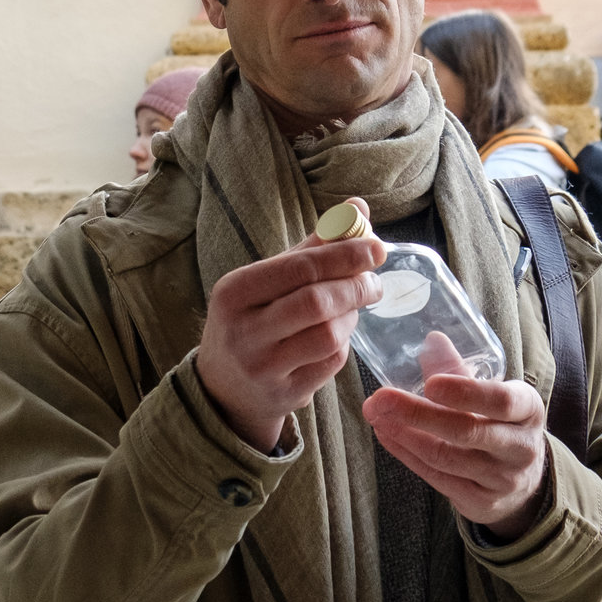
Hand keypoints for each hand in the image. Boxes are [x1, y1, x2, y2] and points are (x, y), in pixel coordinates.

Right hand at [196, 205, 385, 451]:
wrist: (225, 387)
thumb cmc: (253, 319)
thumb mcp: (266, 281)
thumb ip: (311, 246)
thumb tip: (357, 207)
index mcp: (234, 292)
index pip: (300, 266)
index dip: (345, 255)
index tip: (375, 248)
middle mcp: (243, 331)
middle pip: (316, 302)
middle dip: (355, 287)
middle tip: (374, 280)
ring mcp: (263, 367)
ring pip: (328, 335)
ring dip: (351, 317)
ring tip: (352, 307)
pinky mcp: (284, 394)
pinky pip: (331, 363)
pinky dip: (344, 343)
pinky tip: (338, 334)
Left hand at [362, 335, 549, 536]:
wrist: (523, 480)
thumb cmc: (501, 424)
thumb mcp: (494, 395)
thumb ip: (460, 371)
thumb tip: (431, 339)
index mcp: (528, 410)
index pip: (502, 401)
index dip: (466, 393)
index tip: (430, 384)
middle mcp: (520, 447)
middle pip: (467, 431)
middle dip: (418, 414)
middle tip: (381, 398)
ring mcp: (502, 479)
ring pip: (446, 457)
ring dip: (404, 434)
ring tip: (375, 414)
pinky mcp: (481, 502)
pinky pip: (436, 478)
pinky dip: (406, 454)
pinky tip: (386, 434)